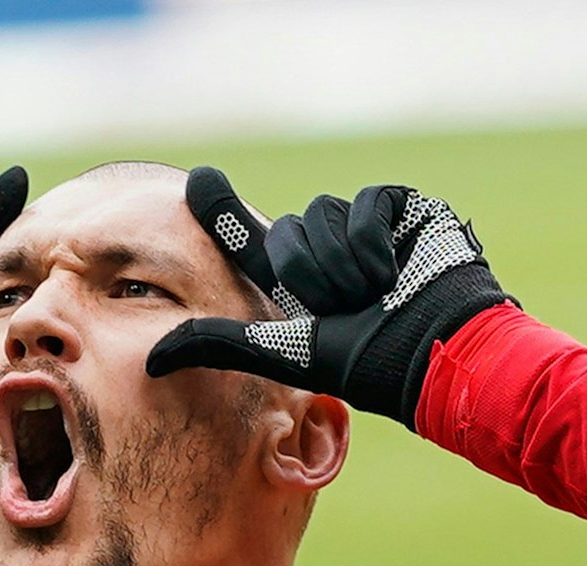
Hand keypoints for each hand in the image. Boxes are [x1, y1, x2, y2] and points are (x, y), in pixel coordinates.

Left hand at [146, 166, 512, 427]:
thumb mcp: (282, 353)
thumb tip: (149, 358)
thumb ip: (218, 344)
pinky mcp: (402, 208)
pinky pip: (365, 202)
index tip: (198, 180)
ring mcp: (367, 228)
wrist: (438, 352)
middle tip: (348, 308)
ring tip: (378, 296)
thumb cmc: (368, 364)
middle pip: (288, 231)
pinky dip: (375, 241)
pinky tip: (400, 271)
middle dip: (311, 274)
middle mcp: (329, 253)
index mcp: (301, 286)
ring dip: (344, 263)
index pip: (252, 242)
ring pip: (322, 213)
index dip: (223, 212)